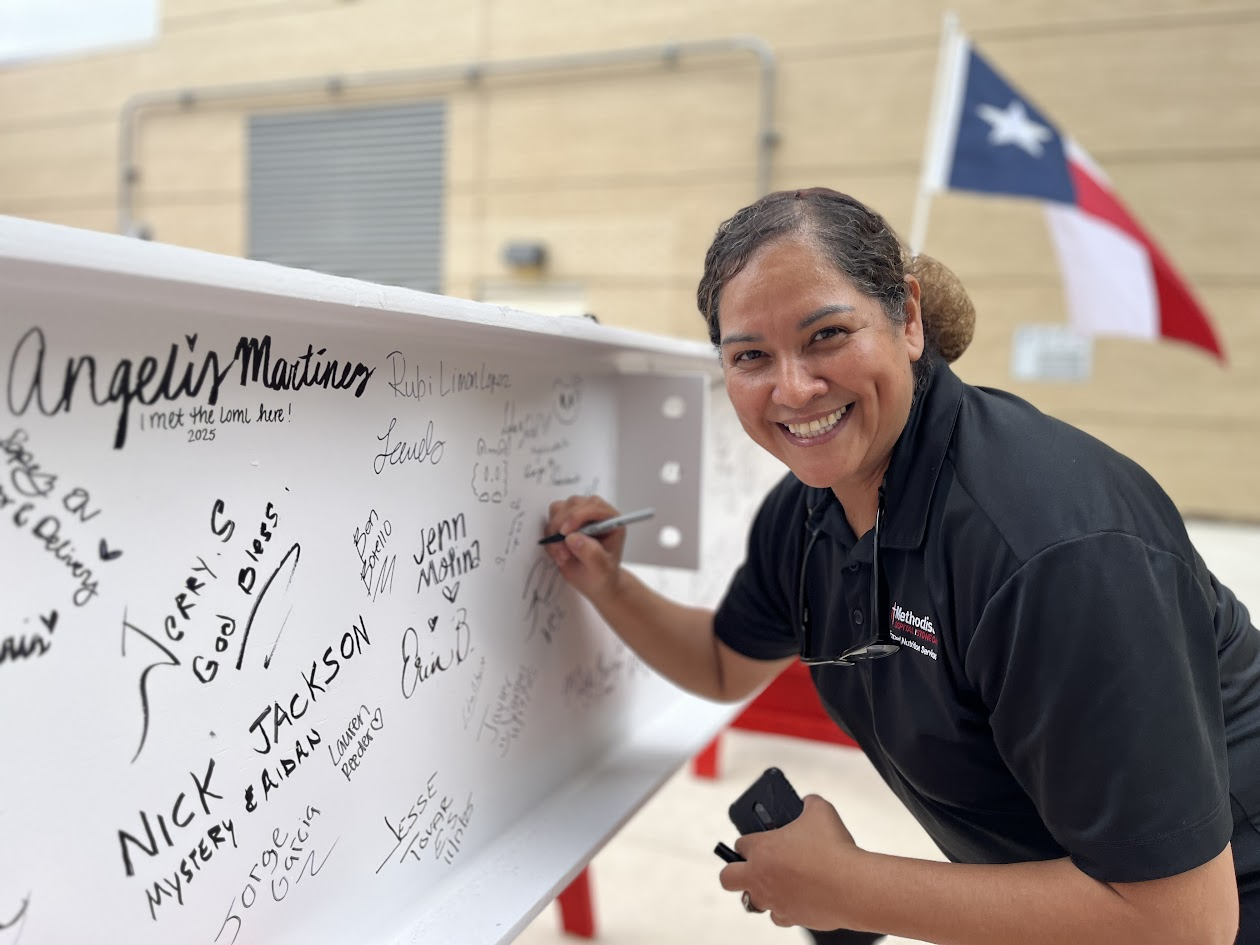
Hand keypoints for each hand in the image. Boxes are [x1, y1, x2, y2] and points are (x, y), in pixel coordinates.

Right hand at [542, 495, 626, 603]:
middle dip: (562, 526)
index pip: (593, 506)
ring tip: (562, 555)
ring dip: (554, 531)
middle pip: (572, 504)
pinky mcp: (564, 522)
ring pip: (558, 509)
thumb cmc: (603, 575)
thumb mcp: (601, 570)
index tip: (565, 533)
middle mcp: (595, 513)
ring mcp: (578, 516)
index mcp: (610, 520)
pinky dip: (550, 537)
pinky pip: (550, 521)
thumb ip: (591, 554)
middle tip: (563, 552)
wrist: (595, 582)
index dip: (577, 516)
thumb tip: (573, 538)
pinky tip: (559, 553)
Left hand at [719, 795, 867, 930]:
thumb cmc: (834, 848)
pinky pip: (778, 916)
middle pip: (727, 878)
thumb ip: (808, 803)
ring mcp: (772, 900)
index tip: (756, 842)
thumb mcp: (820, 810)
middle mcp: (760, 876)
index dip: (748, 843)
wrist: (851, 885)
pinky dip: (784, 909)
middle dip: (733, 872)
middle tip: (749, 868)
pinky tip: (796, 899)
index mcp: (762, 848)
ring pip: (751, 901)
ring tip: (777, 884)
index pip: (739, 845)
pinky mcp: (789, 917)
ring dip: (760, 893)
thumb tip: (808, 802)